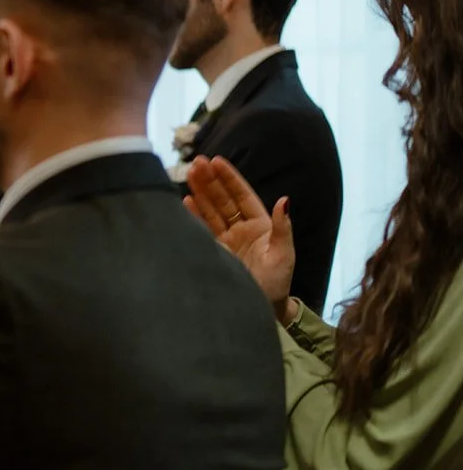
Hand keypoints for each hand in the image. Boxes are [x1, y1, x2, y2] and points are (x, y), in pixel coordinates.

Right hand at [184, 156, 295, 314]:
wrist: (263, 309)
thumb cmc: (278, 282)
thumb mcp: (284, 254)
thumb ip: (282, 227)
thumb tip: (284, 200)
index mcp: (260, 225)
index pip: (242, 195)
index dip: (229, 178)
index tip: (217, 161)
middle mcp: (241, 229)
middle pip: (223, 199)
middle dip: (210, 180)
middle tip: (197, 162)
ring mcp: (226, 240)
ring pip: (211, 210)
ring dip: (200, 192)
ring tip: (189, 174)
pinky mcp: (214, 251)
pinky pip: (202, 228)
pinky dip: (193, 214)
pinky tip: (185, 201)